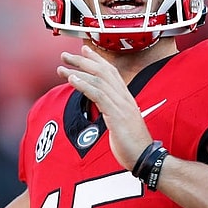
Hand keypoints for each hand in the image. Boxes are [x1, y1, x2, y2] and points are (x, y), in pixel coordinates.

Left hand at [57, 45, 151, 169]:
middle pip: (103, 71)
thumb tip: (103, 109)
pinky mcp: (117, 114)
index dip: (97, 59)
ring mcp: (122, 104)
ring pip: (98, 80)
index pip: (111, 71)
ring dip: (78, 71)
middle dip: (82, 61)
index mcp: (126, 98)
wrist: (145, 157)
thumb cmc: (133, 145)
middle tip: (64, 56)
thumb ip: (112, 112)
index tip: (84, 50)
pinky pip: (98, 94)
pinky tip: (72, 80)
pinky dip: (84, 85)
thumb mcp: (121, 124)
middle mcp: (124, 97)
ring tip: (62, 68)